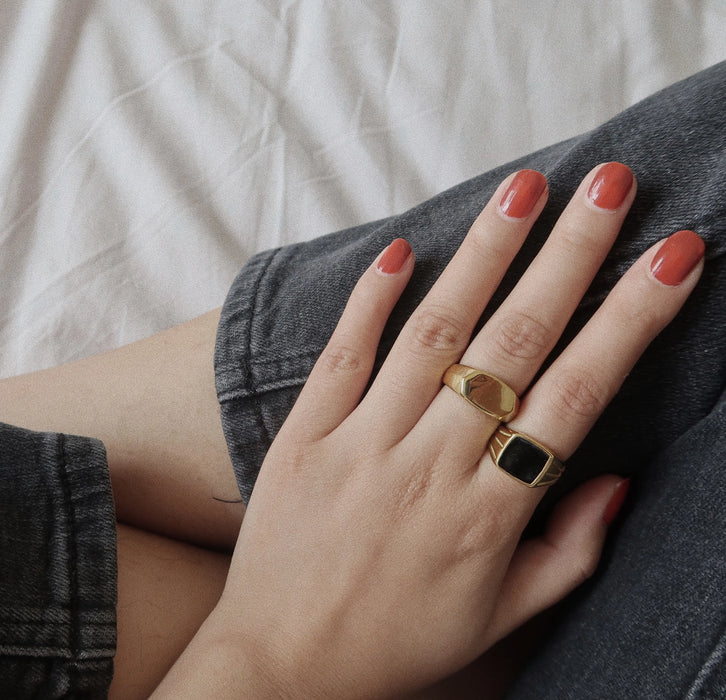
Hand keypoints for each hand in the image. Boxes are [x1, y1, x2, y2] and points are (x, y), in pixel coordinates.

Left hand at [156, 164, 703, 697]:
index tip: (671, 256)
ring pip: (432, 332)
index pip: (577, 394)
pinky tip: (403, 249)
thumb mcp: (501, 617)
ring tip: (523, 189)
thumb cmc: (398, 641)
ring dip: (482, 254)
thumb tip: (615, 477)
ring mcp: (361, 443)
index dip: (631, 320)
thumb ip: (569, 549)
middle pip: (514, 342)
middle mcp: (431, 465)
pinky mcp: (304, 436)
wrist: (282, 665)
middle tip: (607, 184)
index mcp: (490, 512)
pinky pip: (342, 354)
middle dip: (569, 256)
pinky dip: (371, 299)